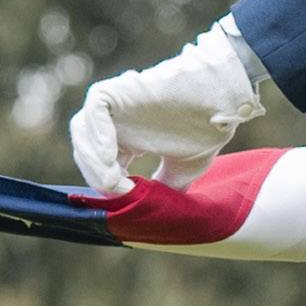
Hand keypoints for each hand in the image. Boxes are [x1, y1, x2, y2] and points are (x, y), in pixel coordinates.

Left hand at [69, 18, 269, 187]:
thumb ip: (164, 189)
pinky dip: (98, 134)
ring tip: (112, 180)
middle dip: (97, 175)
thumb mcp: (181, 170)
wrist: (223, 100)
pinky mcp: (117, 90)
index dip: (108, 186)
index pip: (99, 166)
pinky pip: (94, 110)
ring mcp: (115, 106)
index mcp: (125, 139)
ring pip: (82, 132)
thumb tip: (154, 215)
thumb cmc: (205, 129)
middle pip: (85, 151)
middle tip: (118, 193)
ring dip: (93, 160)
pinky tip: (111, 157)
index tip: (127, 202)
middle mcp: (115, 122)